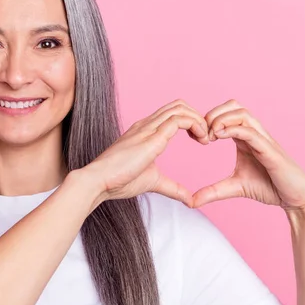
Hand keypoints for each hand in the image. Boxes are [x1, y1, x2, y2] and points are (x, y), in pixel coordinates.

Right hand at [82, 99, 209, 206]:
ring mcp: (148, 128)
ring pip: (179, 108)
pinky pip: (178, 119)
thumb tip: (189, 199)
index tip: (200, 139)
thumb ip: (172, 188)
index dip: (190, 121)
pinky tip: (200, 139)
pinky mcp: (151, 137)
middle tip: (206, 137)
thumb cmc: (118, 181)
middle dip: (197, 116)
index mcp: (145, 131)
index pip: (172, 113)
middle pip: (178, 105)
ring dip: (198, 119)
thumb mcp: (153, 182)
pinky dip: (195, 124)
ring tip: (205, 138)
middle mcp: (146, 125)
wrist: (98, 181)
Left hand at [193, 99, 304, 209]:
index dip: (207, 120)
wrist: (296, 199)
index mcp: (245, 138)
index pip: (225, 114)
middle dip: (213, 114)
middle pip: (233, 106)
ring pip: (242, 113)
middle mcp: (254, 133)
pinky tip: (219, 137)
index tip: (195, 136)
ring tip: (210, 135)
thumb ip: (213, 191)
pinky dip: (233, 129)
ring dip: (222, 119)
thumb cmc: (269, 187)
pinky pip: (251, 132)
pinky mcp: (269, 150)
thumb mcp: (234, 187)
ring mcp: (263, 139)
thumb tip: (190, 202)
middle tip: (201, 133)